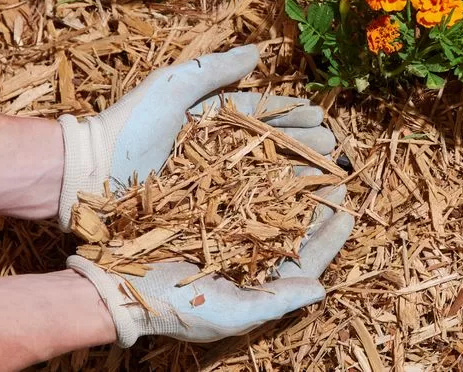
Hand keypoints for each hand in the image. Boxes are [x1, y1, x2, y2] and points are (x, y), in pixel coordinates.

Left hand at [57, 45, 333, 230]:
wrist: (88, 175)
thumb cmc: (128, 126)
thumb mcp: (171, 87)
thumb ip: (215, 70)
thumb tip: (258, 51)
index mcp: (208, 115)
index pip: (258, 111)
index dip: (289, 113)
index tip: (319, 115)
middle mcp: (213, 146)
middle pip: (266, 143)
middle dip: (301, 142)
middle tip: (333, 146)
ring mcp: (208, 178)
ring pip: (260, 173)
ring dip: (294, 172)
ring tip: (324, 174)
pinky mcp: (202, 206)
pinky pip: (242, 202)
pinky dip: (270, 201)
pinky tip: (294, 205)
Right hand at [67, 171, 352, 345]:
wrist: (114, 284)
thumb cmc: (173, 308)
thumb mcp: (229, 312)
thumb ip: (276, 301)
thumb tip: (322, 289)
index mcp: (257, 279)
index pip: (304, 257)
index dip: (330, 237)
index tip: (349, 213)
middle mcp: (246, 250)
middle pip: (292, 223)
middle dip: (316, 201)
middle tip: (339, 175)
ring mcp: (225, 227)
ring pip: (269, 199)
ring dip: (292, 179)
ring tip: (314, 156)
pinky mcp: (203, 206)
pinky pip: (237, 184)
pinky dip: (256, 167)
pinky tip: (270, 150)